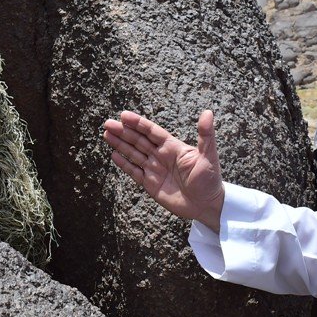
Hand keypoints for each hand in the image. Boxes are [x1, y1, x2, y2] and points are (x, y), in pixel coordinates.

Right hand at [102, 110, 224, 232]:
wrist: (207, 205)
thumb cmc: (210, 179)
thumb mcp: (208, 155)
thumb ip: (206, 135)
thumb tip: (208, 112)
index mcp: (173, 147)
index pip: (152, 132)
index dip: (138, 124)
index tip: (124, 115)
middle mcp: (161, 156)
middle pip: (139, 141)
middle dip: (123, 132)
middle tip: (108, 124)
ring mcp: (155, 170)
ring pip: (134, 154)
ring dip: (120, 144)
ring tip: (107, 134)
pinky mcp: (151, 184)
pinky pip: (134, 172)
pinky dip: (124, 164)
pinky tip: (114, 155)